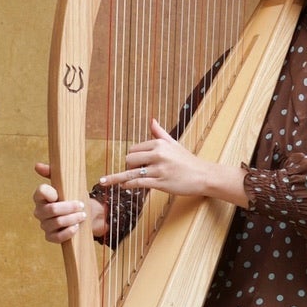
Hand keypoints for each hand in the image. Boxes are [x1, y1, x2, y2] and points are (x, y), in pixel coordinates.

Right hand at [32, 161, 106, 243]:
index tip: (60, 193)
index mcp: (40, 196)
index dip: (51, 192)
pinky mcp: (50, 237)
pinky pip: (57, 237)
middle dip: (69, 207)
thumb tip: (37, 166)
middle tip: (81, 205)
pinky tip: (76, 227)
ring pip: (57, 222)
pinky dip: (68, 232)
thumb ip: (52, 172)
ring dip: (72, 218)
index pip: (40, 192)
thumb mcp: (66, 183)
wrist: (82, 212)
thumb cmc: (71, 195)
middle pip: (52, 210)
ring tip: (82, 215)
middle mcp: (39, 211)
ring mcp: (44, 225)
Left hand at [100, 123, 246, 207]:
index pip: (134, 149)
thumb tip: (151, 120)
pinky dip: (128, 185)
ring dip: (118, 178)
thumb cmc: (188, 161)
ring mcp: (159, 169)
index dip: (131, 158)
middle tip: (131, 173)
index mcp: (159, 143)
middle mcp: (158, 154)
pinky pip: (138, 183)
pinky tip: (122, 187)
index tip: (132, 165)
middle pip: (130, 159)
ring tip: (104, 182)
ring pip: (131, 172)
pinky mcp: (160, 182)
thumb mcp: (174, 143)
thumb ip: (160, 133)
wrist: (203, 175)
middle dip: (127, 167)